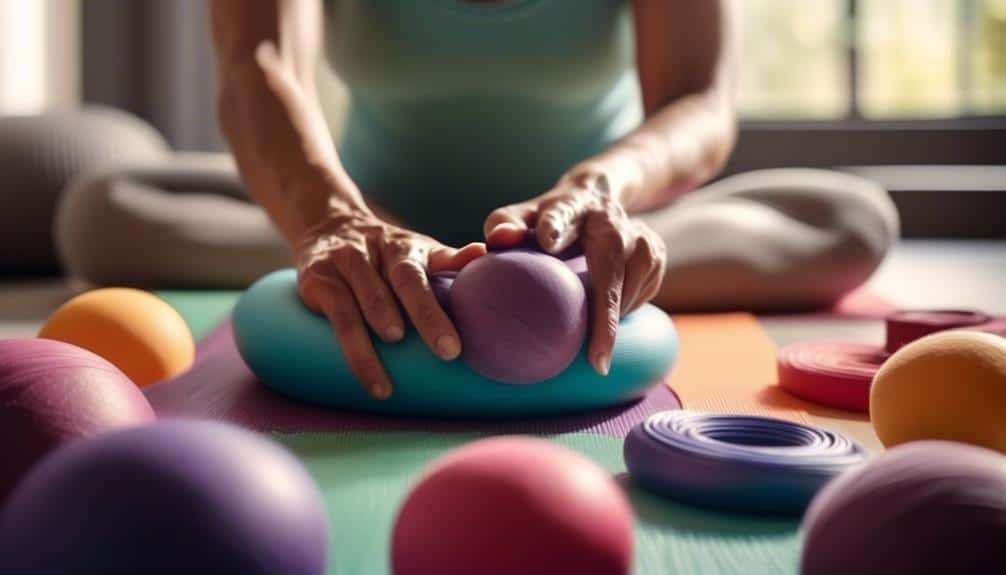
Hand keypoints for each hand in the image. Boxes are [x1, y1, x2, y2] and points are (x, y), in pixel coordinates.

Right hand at [297, 210, 484, 398]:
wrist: (327, 225)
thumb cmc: (385, 254)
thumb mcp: (417, 253)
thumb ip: (449, 261)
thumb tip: (483, 255)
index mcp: (407, 248)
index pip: (431, 270)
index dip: (448, 298)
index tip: (461, 336)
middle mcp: (378, 250)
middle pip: (405, 280)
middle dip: (427, 314)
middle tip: (448, 350)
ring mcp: (345, 263)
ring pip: (365, 298)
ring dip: (382, 326)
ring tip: (399, 360)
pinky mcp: (316, 281)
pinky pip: (338, 316)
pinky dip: (354, 350)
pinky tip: (370, 379)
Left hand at [483, 167, 666, 375]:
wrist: (594, 198)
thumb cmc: (546, 219)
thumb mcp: (522, 217)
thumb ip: (504, 226)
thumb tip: (492, 243)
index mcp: (570, 206)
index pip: (561, 214)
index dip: (554, 226)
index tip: (547, 240)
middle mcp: (609, 218)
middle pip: (610, 267)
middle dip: (605, 316)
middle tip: (597, 359)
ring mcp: (639, 233)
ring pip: (633, 284)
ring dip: (615, 317)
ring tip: (598, 346)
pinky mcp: (657, 250)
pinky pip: (646, 290)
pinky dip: (628, 308)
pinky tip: (612, 316)